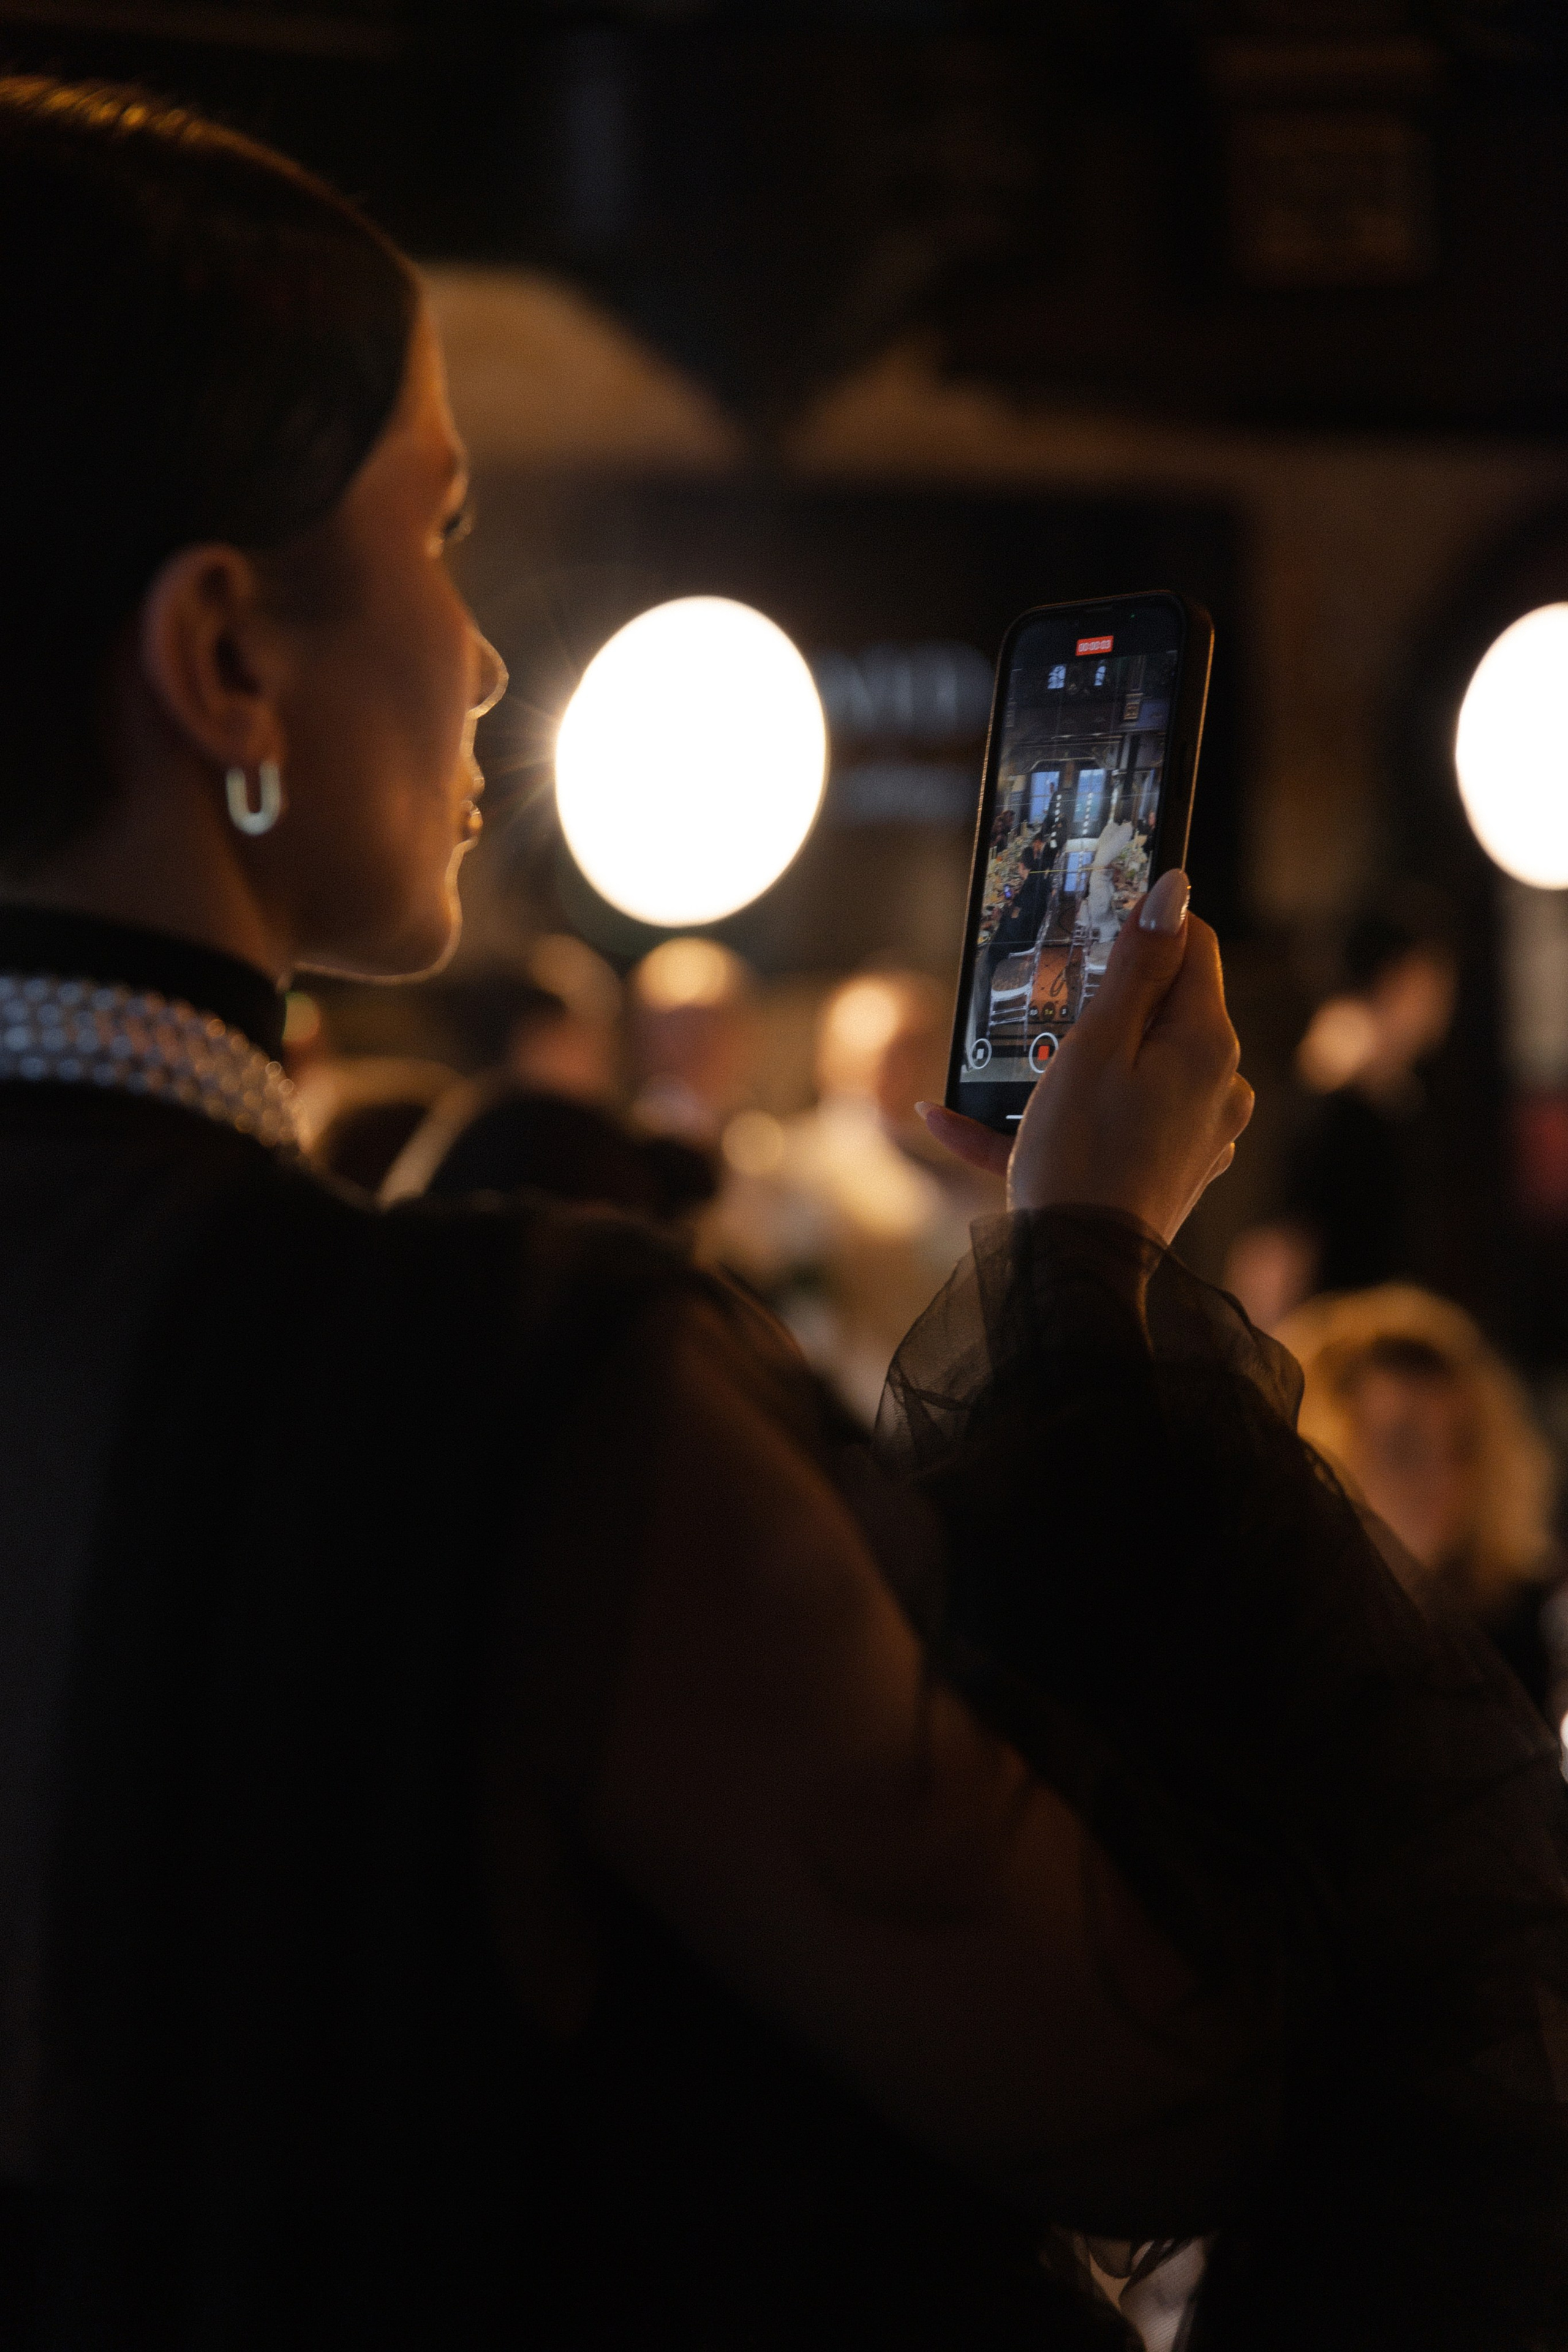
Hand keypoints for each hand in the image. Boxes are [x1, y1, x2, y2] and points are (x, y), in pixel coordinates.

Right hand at [920, 873, 1252, 1243]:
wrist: (1077, 1276)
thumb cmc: (1080, 1156)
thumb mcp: (1096, 1045)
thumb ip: (1135, 966)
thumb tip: (1176, 888)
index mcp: (1208, 1046)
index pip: (1194, 947)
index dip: (1142, 930)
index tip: (1089, 935)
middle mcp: (1220, 1087)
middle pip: (1162, 1011)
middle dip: (1096, 1008)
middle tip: (1036, 1022)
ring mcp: (1199, 1134)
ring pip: (1130, 1073)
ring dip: (1062, 1072)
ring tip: (988, 1085)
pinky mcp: (1171, 1173)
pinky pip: (1110, 1129)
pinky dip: (1053, 1124)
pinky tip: (958, 1124)